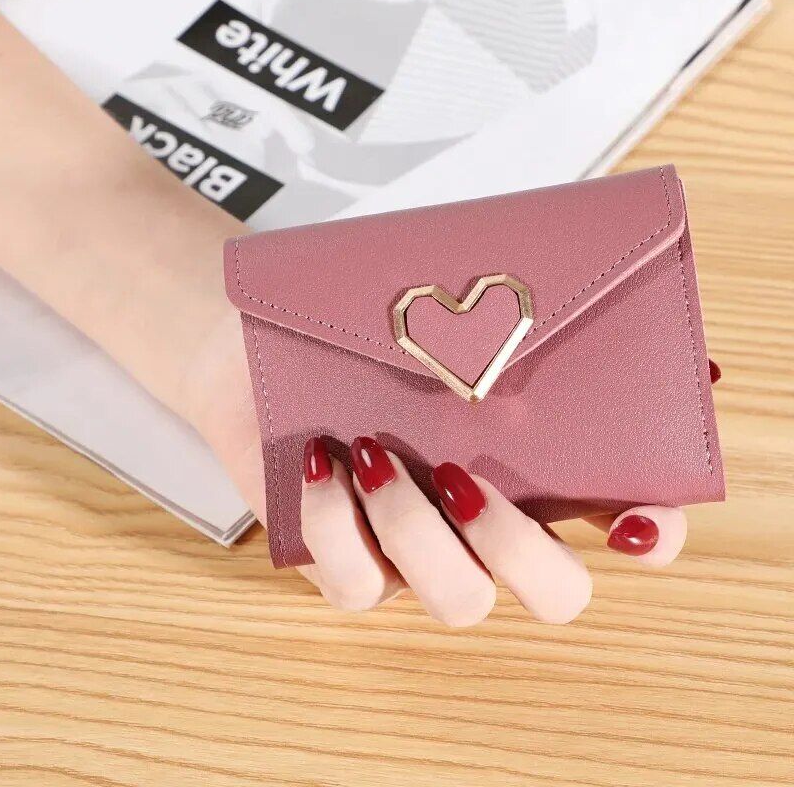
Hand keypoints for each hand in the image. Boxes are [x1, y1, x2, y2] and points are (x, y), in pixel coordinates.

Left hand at [190, 319, 686, 627]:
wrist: (264, 349)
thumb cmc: (368, 333)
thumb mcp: (444, 313)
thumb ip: (519, 320)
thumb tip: (607, 314)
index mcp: (535, 470)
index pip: (630, 530)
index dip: (652, 536)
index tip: (634, 520)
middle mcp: (488, 528)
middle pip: (557, 594)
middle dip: (520, 547)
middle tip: (466, 477)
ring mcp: (420, 556)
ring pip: (459, 602)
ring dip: (419, 529)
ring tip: (375, 450)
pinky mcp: (346, 567)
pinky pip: (354, 585)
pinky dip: (335, 523)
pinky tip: (320, 460)